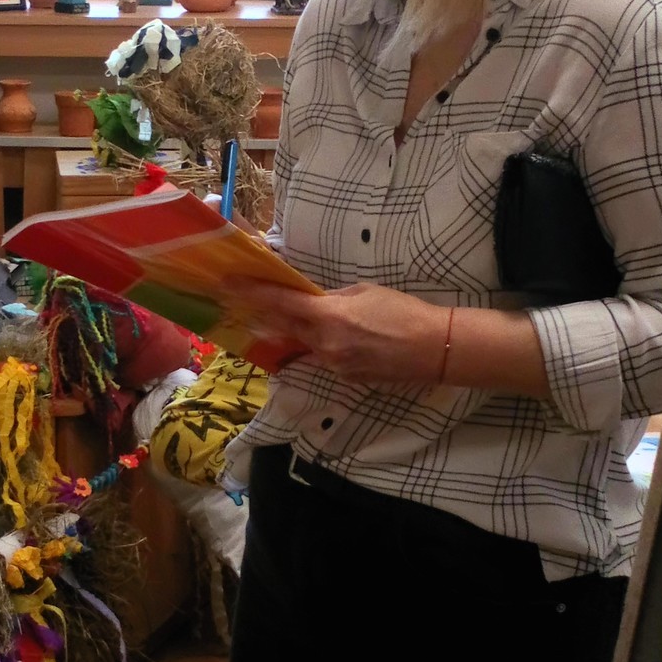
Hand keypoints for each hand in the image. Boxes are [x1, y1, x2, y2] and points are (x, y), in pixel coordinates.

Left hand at [237, 281, 448, 384]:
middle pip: (284, 326)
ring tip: (302, 316)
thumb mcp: (365, 292)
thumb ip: (334, 298)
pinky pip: (323, 357)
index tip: (227, 283)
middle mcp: (325, 345)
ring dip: (298, 330)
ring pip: (304, 344)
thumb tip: (315, 301)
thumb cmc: (404, 312)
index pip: (281, 303)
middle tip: (242, 299)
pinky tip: (337, 338)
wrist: (434, 348)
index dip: (252, 292)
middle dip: (263, 312)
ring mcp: (334, 365)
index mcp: (329, 317)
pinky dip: (321, 345)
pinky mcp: (345, 378)